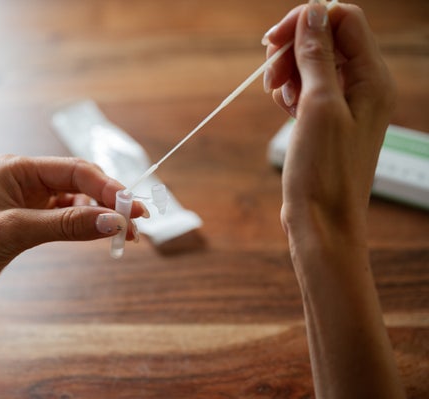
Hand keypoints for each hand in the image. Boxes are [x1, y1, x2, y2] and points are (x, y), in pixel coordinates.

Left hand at [0, 156, 146, 309]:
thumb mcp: (15, 232)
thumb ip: (66, 225)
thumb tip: (114, 222)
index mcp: (16, 168)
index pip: (75, 171)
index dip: (108, 188)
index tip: (133, 207)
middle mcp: (25, 179)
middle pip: (81, 182)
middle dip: (111, 200)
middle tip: (140, 220)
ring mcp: (29, 200)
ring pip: (79, 200)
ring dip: (104, 214)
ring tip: (129, 230)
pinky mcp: (31, 220)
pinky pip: (69, 217)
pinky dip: (89, 225)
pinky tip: (104, 233)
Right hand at [263, 1, 395, 242]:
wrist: (322, 220)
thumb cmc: (325, 171)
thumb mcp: (319, 106)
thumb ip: (317, 56)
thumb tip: (313, 12)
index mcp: (373, 78)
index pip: (343, 20)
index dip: (307, 21)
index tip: (273, 41)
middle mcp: (364, 86)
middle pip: (325, 39)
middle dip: (292, 49)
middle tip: (269, 76)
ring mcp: (345, 103)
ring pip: (312, 63)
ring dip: (287, 71)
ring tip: (277, 97)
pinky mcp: (327, 119)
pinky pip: (307, 88)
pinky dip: (290, 91)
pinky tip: (284, 109)